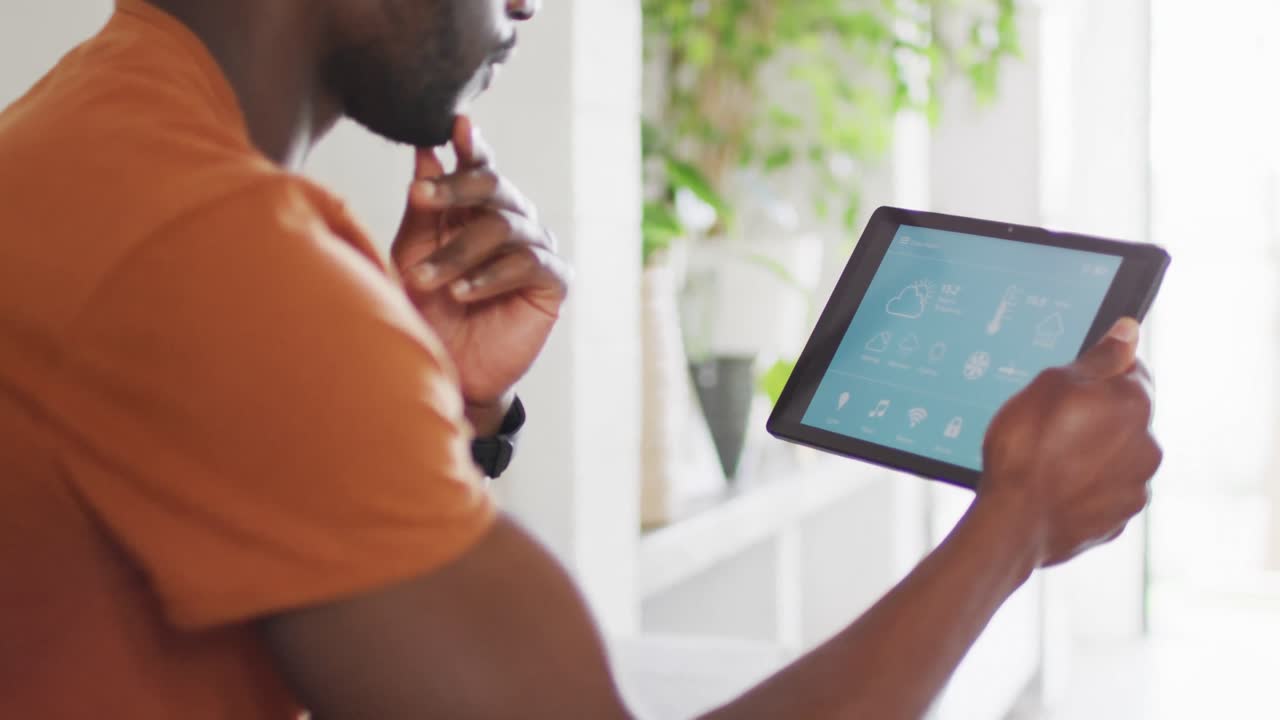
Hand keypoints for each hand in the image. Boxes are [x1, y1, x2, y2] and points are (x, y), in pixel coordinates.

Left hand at [392, 117, 569, 431]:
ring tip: (426, 280)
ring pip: (504, 227)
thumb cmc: (426, 307)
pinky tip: (463, 292)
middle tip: (417, 196)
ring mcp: (536, 249)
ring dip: (459, 252)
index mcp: (479, 208)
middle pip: (493, 186)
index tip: (456, 126)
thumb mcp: (414, 251)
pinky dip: (491, 276)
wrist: (448, 367)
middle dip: (453, 189)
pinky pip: (527, 264)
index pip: (479, 167)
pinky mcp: (553, 283)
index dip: (472, 146)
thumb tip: (425, 149)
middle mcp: (512, 221)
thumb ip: (424, 206)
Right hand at [979, 318, 1162, 567]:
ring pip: (1115, 457)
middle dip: (1094, 417)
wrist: (1012, 522)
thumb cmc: (1024, 449)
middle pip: (1123, 417)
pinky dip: (1084, 489)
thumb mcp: (1050, 385)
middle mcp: (1146, 446)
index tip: (1069, 385)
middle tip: (1048, 424)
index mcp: (1134, 405)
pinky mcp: (1117, 521)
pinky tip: (1052, 488)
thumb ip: (1097, 359)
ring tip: (1046, 462)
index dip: (1098, 373)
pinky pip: (1103, 494)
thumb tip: (1127, 332)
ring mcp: (1134, 488)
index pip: (1130, 371)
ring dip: (1090, 455)